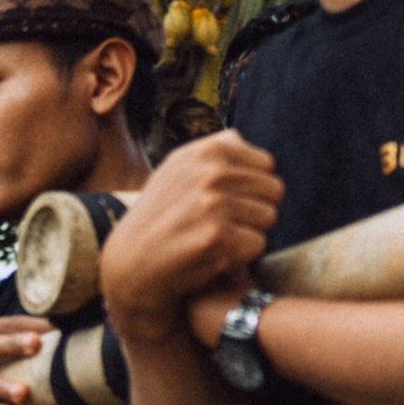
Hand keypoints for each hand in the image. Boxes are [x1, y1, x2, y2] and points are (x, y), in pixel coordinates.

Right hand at [99, 135, 281, 347]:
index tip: (228, 203)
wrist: (129, 267)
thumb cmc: (159, 219)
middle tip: (222, 225)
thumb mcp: (176, 171)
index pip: (267, 165)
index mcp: (206, 151)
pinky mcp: (217, 237)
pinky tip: (213, 256)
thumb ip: (212, 151)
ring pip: (268, 218)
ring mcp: (213, 203)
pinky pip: (258, 244)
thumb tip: (241, 137)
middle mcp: (210, 172)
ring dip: (248, 233)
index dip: (252, 188)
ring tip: (215, 239)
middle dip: (254, 210)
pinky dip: (241, 256)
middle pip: (273, 191)